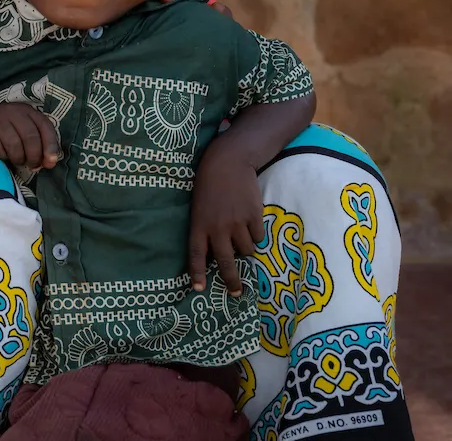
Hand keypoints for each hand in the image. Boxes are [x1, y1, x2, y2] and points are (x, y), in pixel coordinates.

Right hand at [0, 103, 59, 168]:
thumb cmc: (5, 131)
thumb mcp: (23, 132)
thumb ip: (38, 145)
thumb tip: (49, 163)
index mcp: (27, 111)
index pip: (44, 126)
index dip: (50, 146)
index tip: (50, 163)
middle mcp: (12, 110)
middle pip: (30, 137)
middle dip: (33, 156)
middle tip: (30, 166)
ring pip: (13, 143)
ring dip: (17, 158)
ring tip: (16, 162)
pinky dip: (1, 156)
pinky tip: (2, 157)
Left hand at [188, 144, 264, 295]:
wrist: (228, 163)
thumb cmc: (210, 186)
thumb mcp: (199, 208)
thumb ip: (205, 229)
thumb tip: (214, 255)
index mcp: (199, 225)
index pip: (196, 254)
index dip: (197, 273)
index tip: (198, 289)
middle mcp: (217, 227)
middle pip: (224, 261)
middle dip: (231, 280)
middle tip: (236, 292)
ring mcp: (236, 223)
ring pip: (246, 250)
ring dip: (246, 250)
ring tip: (242, 236)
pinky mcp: (253, 217)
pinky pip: (258, 237)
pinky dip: (256, 235)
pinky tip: (251, 222)